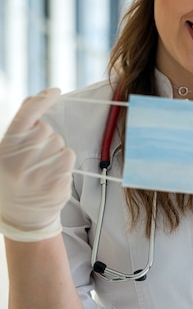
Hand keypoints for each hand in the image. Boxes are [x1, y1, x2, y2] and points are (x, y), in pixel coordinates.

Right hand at [0, 88, 74, 240]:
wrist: (22, 217)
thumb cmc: (14, 178)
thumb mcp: (6, 153)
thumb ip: (18, 128)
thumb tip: (33, 100)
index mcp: (5, 149)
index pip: (26, 116)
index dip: (41, 100)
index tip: (54, 91)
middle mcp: (20, 160)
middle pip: (46, 129)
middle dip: (43, 137)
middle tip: (33, 156)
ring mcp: (40, 172)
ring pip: (60, 143)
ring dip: (54, 151)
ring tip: (40, 168)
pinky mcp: (58, 182)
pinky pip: (69, 157)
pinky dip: (64, 162)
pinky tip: (51, 175)